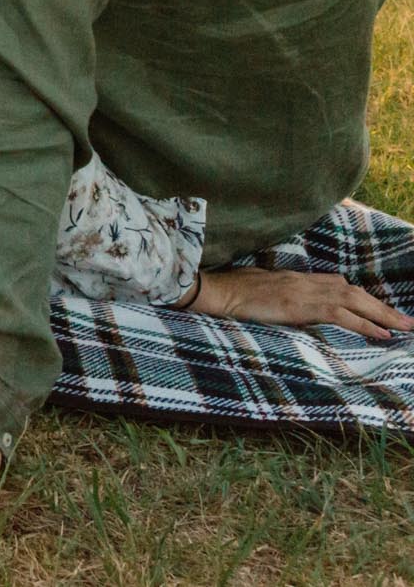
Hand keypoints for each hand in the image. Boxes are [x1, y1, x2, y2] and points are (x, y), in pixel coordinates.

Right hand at [188, 268, 413, 339]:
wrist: (218, 291)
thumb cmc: (232, 290)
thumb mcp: (261, 287)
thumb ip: (280, 292)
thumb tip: (289, 302)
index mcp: (297, 278)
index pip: (338, 285)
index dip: (362, 298)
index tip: (380, 308)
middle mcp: (307, 281)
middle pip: (354, 292)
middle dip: (383, 307)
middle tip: (407, 321)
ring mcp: (305, 292)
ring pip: (354, 301)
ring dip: (383, 315)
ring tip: (405, 327)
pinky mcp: (302, 306)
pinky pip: (341, 314)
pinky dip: (364, 324)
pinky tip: (381, 334)